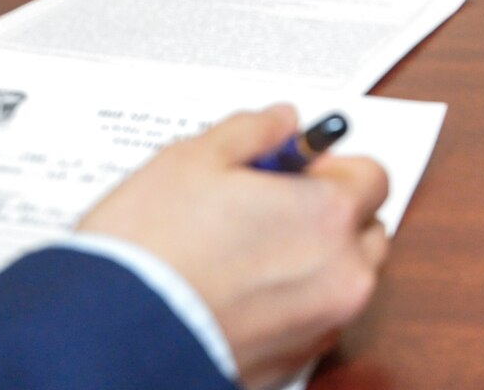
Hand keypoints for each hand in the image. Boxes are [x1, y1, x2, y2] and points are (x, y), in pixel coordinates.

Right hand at [78, 106, 389, 389]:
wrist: (111, 336)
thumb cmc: (151, 249)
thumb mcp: (194, 158)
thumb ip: (252, 130)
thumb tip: (282, 122)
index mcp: (328, 215)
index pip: (373, 176)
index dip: (331, 166)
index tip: (294, 168)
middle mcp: (341, 273)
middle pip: (367, 229)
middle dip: (331, 214)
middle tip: (270, 207)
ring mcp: (321, 324)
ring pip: (345, 278)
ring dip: (317, 259)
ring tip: (250, 251)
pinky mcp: (294, 361)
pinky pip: (316, 320)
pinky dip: (295, 302)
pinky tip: (243, 290)